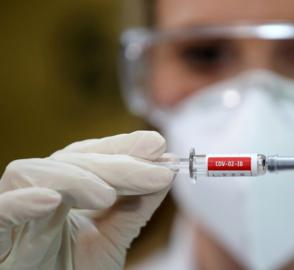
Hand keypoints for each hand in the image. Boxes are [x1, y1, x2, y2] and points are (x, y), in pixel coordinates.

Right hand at [0, 131, 174, 269]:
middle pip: (67, 161)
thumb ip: (136, 206)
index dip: (120, 147)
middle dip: (115, 165)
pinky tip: (51, 200)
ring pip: (29, 174)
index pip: (86, 155)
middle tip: (157, 173)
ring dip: (75, 179)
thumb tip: (167, 168)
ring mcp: (10, 216)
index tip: (158, 146)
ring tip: (108, 196)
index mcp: (60, 191)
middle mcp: (33, 195)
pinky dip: (19, 203)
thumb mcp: (113, 239)